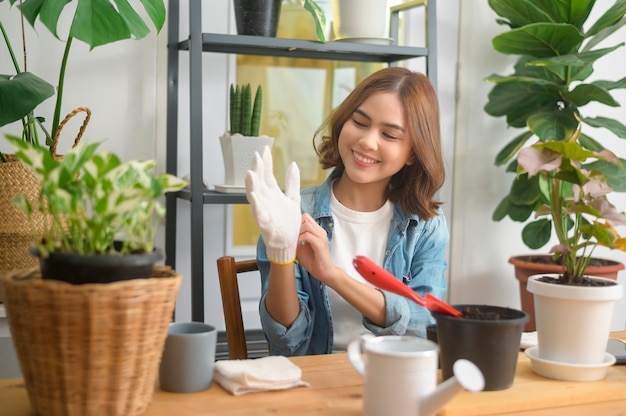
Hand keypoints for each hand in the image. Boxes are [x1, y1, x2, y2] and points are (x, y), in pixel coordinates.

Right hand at [245, 146, 300, 263]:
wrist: (289, 242)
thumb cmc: (288, 221)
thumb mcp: (293, 198)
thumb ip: (292, 182)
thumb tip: (292, 164)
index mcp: (271, 193)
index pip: (266, 174)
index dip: (265, 162)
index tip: (264, 149)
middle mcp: (265, 200)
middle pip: (259, 182)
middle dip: (257, 170)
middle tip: (256, 157)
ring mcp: (264, 211)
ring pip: (255, 196)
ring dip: (252, 185)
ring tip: (250, 174)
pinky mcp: (266, 224)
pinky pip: (259, 215)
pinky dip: (257, 206)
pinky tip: (255, 198)